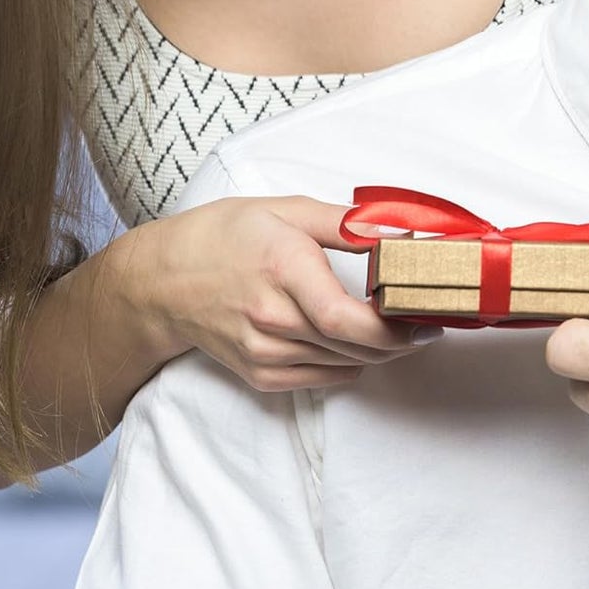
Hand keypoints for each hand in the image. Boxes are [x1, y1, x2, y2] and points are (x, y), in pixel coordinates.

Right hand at [130, 196, 435, 391]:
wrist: (161, 282)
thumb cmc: (226, 236)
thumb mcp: (288, 210)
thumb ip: (347, 222)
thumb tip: (398, 232)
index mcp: (284, 270)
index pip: (344, 319)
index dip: (392, 328)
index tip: (425, 319)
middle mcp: (273, 318)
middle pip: (353, 346)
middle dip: (400, 340)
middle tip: (427, 323)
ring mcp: (264, 352)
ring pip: (343, 365)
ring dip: (380, 353)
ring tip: (402, 330)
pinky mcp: (259, 373)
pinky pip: (320, 379)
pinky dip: (350, 364)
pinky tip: (362, 345)